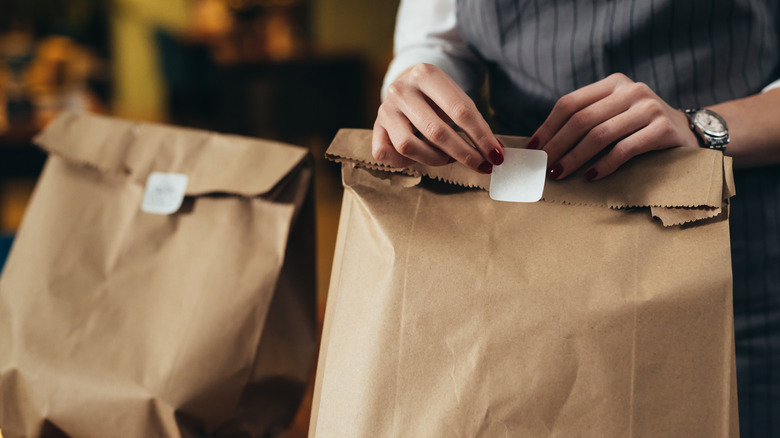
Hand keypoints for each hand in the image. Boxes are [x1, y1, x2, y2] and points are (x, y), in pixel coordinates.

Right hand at [373, 63, 503, 172]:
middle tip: (481, 165)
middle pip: (437, 131)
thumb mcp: (456, 97)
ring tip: (449, 158)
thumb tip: (494, 151)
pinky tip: (419, 157)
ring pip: (410, 146)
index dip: (481, 137)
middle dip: (464, 153)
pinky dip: (405, 162)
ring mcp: (385, 110)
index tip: (496, 155)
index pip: (460, 111)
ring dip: (436, 159)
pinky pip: (387, 154)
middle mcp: (401, 89)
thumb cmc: (438, 97)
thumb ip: (473, 120)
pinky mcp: (375, 128)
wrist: (405, 85)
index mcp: (426, 74)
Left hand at [530, 73, 698, 180]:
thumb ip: (587, 120)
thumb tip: (543, 145)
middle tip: (544, 166)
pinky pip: (624, 149)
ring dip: (575, 157)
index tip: (534, 148)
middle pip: (582, 119)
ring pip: (600, 134)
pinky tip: (590, 177)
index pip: (570, 103)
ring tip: (560, 174)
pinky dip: (603, 165)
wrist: (687, 133)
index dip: (549, 127)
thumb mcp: (614, 114)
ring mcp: (648, 108)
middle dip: (558, 145)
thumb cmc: (639, 128)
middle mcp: (631, 90)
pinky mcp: (662, 129)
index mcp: (613, 84)